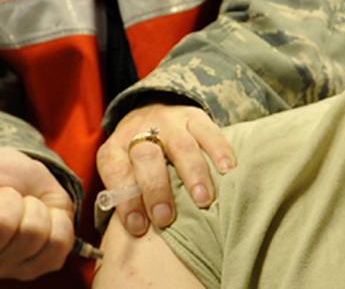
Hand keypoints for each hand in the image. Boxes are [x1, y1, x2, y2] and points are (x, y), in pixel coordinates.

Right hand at [0, 148, 75, 280]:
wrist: (24, 179)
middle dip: (8, 196)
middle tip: (5, 194)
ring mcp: (5, 268)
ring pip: (33, 232)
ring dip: (33, 206)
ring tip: (24, 205)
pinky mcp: (39, 267)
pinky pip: (58, 242)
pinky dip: (56, 218)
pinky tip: (44, 217)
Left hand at [96, 102, 235, 235]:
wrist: (149, 113)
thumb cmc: (135, 159)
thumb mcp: (121, 172)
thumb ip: (127, 196)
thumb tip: (138, 231)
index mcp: (116, 148)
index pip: (116, 172)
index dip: (126, 200)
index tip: (138, 227)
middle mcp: (141, 132)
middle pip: (146, 157)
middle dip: (157, 189)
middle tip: (166, 217)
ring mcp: (169, 123)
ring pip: (181, 146)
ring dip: (193, 174)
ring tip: (203, 200)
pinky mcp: (194, 117)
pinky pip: (209, 132)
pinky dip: (220, 152)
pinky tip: (228, 171)